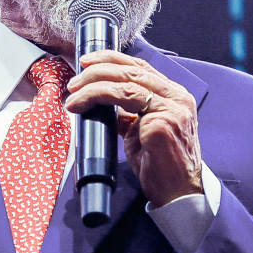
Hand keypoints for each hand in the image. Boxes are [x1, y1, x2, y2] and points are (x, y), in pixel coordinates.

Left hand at [64, 52, 202, 205]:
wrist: (178, 193)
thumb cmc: (162, 166)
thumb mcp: (142, 132)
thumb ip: (130, 114)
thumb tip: (105, 104)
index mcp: (174, 97)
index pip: (141, 67)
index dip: (113, 60)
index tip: (89, 62)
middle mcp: (177, 98)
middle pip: (133, 70)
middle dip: (99, 70)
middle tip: (76, 79)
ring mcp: (172, 109)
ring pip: (126, 83)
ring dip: (93, 85)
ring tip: (74, 94)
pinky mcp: (162, 122)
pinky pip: (124, 102)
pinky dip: (99, 98)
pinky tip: (84, 106)